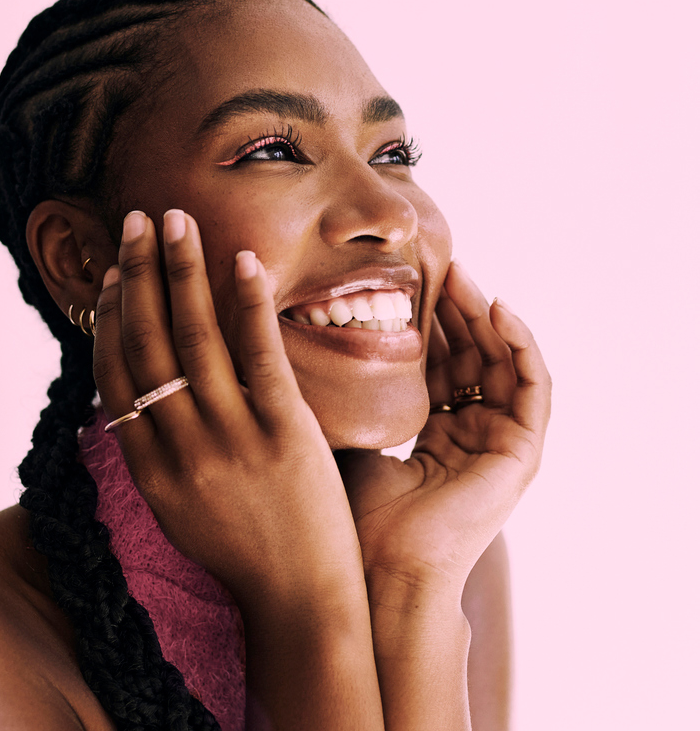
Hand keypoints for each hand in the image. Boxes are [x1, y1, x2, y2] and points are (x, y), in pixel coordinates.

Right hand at [92, 209, 364, 608]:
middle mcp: (179, 449)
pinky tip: (242, 259)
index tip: (117, 274)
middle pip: (148, 344)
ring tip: (175, 221)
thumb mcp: (178, 508)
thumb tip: (139, 394)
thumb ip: (155, 451)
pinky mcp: (284, 435)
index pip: (116, 376)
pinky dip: (247, 303)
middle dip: (139, 275)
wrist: (300, 601)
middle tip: (136, 221)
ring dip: (181, 272)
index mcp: (147, 469)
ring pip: (195, 339)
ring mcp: (231, 441)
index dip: (112, 317)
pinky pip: (259, 356)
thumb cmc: (242, 552)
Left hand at [338, 261, 550, 597]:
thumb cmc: (352, 515)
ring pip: (503, 363)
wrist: (377, 568)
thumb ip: (346, 396)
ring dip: (485, 316)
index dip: (426, 325)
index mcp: (434, 438)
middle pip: (472, 358)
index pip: (439, 366)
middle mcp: (470, 438)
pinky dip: (521, 343)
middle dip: (455, 311)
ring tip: (461, 275)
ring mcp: (498, 446)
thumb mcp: (349, 437)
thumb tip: (301, 348)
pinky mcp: (522, 453)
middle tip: (437, 266)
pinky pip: (534, 385)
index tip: (403, 283)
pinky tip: (497, 307)